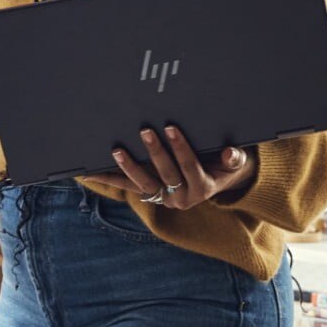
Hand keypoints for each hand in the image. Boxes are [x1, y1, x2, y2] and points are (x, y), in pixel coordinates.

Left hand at [81, 123, 256, 210]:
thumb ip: (234, 158)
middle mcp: (182, 197)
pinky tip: (89, 172)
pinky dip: (109, 179)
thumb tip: (230, 154)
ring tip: (115, 151)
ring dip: (127, 168)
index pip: (189, 166)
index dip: (180, 148)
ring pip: (143, 184)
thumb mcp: (236, 162)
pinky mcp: (151, 193)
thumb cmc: (226, 165)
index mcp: (203, 188)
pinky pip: (128, 186)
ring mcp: (164, 197)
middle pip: (165, 174)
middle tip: (144, 130)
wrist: (221, 181)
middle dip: (154, 152)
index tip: (171, 128)